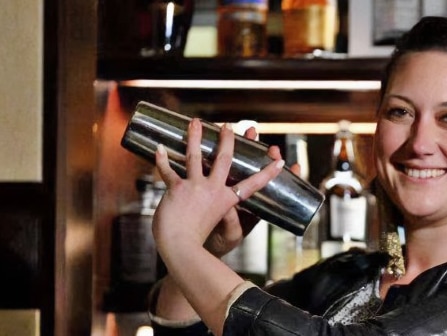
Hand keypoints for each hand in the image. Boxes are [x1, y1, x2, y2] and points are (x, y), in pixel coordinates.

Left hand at [153, 119, 284, 261]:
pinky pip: (167, 170)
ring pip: (194, 156)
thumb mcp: (225, 231)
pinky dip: (162, 159)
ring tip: (195, 122)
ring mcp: (195, 188)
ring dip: (194, 136)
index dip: (268, 172)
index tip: (280, 160)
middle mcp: (213, 190)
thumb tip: (230, 206)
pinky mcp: (176, 189)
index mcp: (227, 200)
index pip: (252, 184)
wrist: (180, 248)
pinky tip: (159, 147)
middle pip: (224, 159)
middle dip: (228, 140)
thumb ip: (229, 217)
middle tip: (228, 125)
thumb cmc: (201, 243)